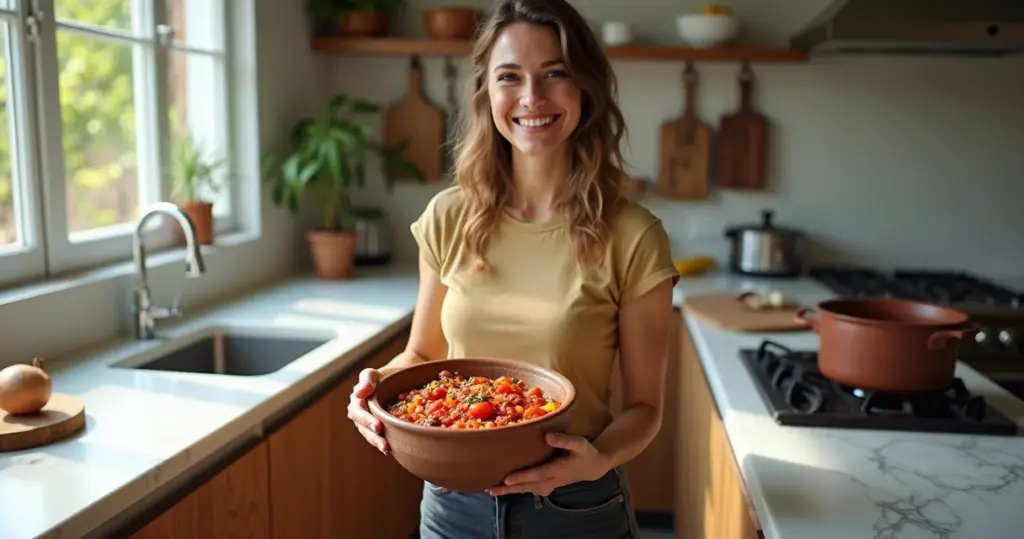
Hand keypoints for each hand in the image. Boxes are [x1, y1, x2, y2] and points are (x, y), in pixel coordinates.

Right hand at [346, 368, 387, 453]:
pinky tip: (391, 450)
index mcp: (357, 399)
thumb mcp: (375, 373)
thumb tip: (358, 393)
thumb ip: (366, 379)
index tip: (378, 427)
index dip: (366, 420)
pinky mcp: (377, 427)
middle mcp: (360, 412)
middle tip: (384, 444)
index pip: (358, 411)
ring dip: (376, 443)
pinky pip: (377, 436)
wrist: (395, 380)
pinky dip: (382, 443)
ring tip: (386, 449)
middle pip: (362, 427)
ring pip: (369, 434)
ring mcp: (367, 421)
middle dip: (372, 436)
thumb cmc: (384, 375)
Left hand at [486, 432, 611, 496]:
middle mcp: (552, 479)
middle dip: (509, 488)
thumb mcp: (579, 443)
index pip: (538, 474)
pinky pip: (530, 489)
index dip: (522, 476)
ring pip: (527, 490)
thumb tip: (547, 436)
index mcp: (559, 469)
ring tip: (492, 491)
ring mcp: (550, 484)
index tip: (507, 478)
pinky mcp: (548, 485)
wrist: (593, 467)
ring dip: (510, 491)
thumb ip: (564, 440)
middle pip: (528, 486)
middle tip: (491, 489)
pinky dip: (518, 490)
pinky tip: (506, 489)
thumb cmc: (585, 452)